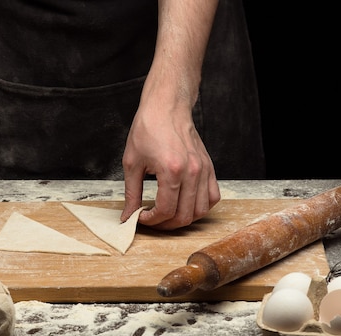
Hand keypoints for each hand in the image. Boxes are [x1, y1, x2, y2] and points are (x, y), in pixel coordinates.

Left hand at [121, 96, 219, 229]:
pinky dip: (200, 207)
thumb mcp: (132, 163)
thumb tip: (128, 215)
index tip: (140, 216)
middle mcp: (192, 172)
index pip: (165, 210)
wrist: (166, 107)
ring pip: (200, 211)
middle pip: (184, 215)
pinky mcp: (209, 168)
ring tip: (167, 214)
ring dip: (183, 219)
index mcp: (172, 170)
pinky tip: (185, 204)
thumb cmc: (148, 129)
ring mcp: (204, 170)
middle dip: (164, 224)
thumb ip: (131, 193)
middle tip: (151, 219)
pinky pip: (212, 197)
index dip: (151, 220)